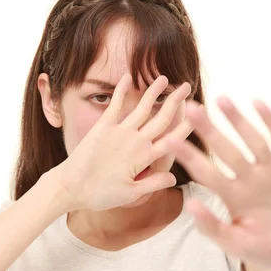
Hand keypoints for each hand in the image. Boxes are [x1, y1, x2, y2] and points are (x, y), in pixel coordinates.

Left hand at [53, 73, 192, 211]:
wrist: (70, 186)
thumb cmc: (100, 194)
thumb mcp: (131, 194)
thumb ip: (154, 183)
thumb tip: (174, 177)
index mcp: (145, 157)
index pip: (173, 140)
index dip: (187, 126)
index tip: (199, 115)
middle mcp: (135, 140)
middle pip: (161, 117)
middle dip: (176, 101)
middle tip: (186, 87)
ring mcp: (119, 131)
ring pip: (142, 107)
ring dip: (154, 91)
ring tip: (165, 78)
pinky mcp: (102, 126)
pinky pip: (115, 104)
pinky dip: (121, 90)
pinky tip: (128, 76)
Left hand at [167, 97, 270, 267]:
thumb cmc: (262, 247)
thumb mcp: (236, 243)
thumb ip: (213, 228)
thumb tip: (190, 206)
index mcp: (232, 195)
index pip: (205, 171)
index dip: (189, 155)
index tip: (169, 139)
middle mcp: (249, 178)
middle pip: (225, 149)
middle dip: (209, 129)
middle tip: (191, 108)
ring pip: (252, 139)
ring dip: (237, 120)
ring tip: (220, 98)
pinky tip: (257, 103)